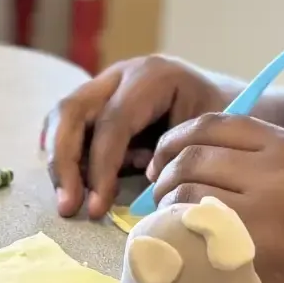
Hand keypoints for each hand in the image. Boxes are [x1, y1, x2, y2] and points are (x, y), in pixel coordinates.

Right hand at [42, 56, 234, 218]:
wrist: (224, 101)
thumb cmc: (221, 121)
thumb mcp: (208, 135)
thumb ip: (178, 154)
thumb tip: (148, 181)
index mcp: (152, 77)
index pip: (113, 122)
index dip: (101, 167)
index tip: (98, 208)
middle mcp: (121, 74)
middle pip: (72, 110)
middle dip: (64, 161)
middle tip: (68, 206)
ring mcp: (104, 84)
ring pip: (62, 116)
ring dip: (59, 162)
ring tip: (68, 203)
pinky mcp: (96, 101)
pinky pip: (67, 124)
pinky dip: (63, 154)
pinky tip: (69, 184)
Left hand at [146, 113, 283, 282]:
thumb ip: (274, 166)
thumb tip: (209, 166)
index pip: (212, 125)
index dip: (176, 142)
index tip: (162, 163)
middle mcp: (278, 173)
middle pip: (191, 159)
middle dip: (163, 179)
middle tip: (156, 202)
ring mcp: (267, 217)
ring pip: (186, 200)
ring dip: (167, 215)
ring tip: (169, 232)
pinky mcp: (259, 261)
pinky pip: (196, 243)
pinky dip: (180, 247)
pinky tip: (182, 258)